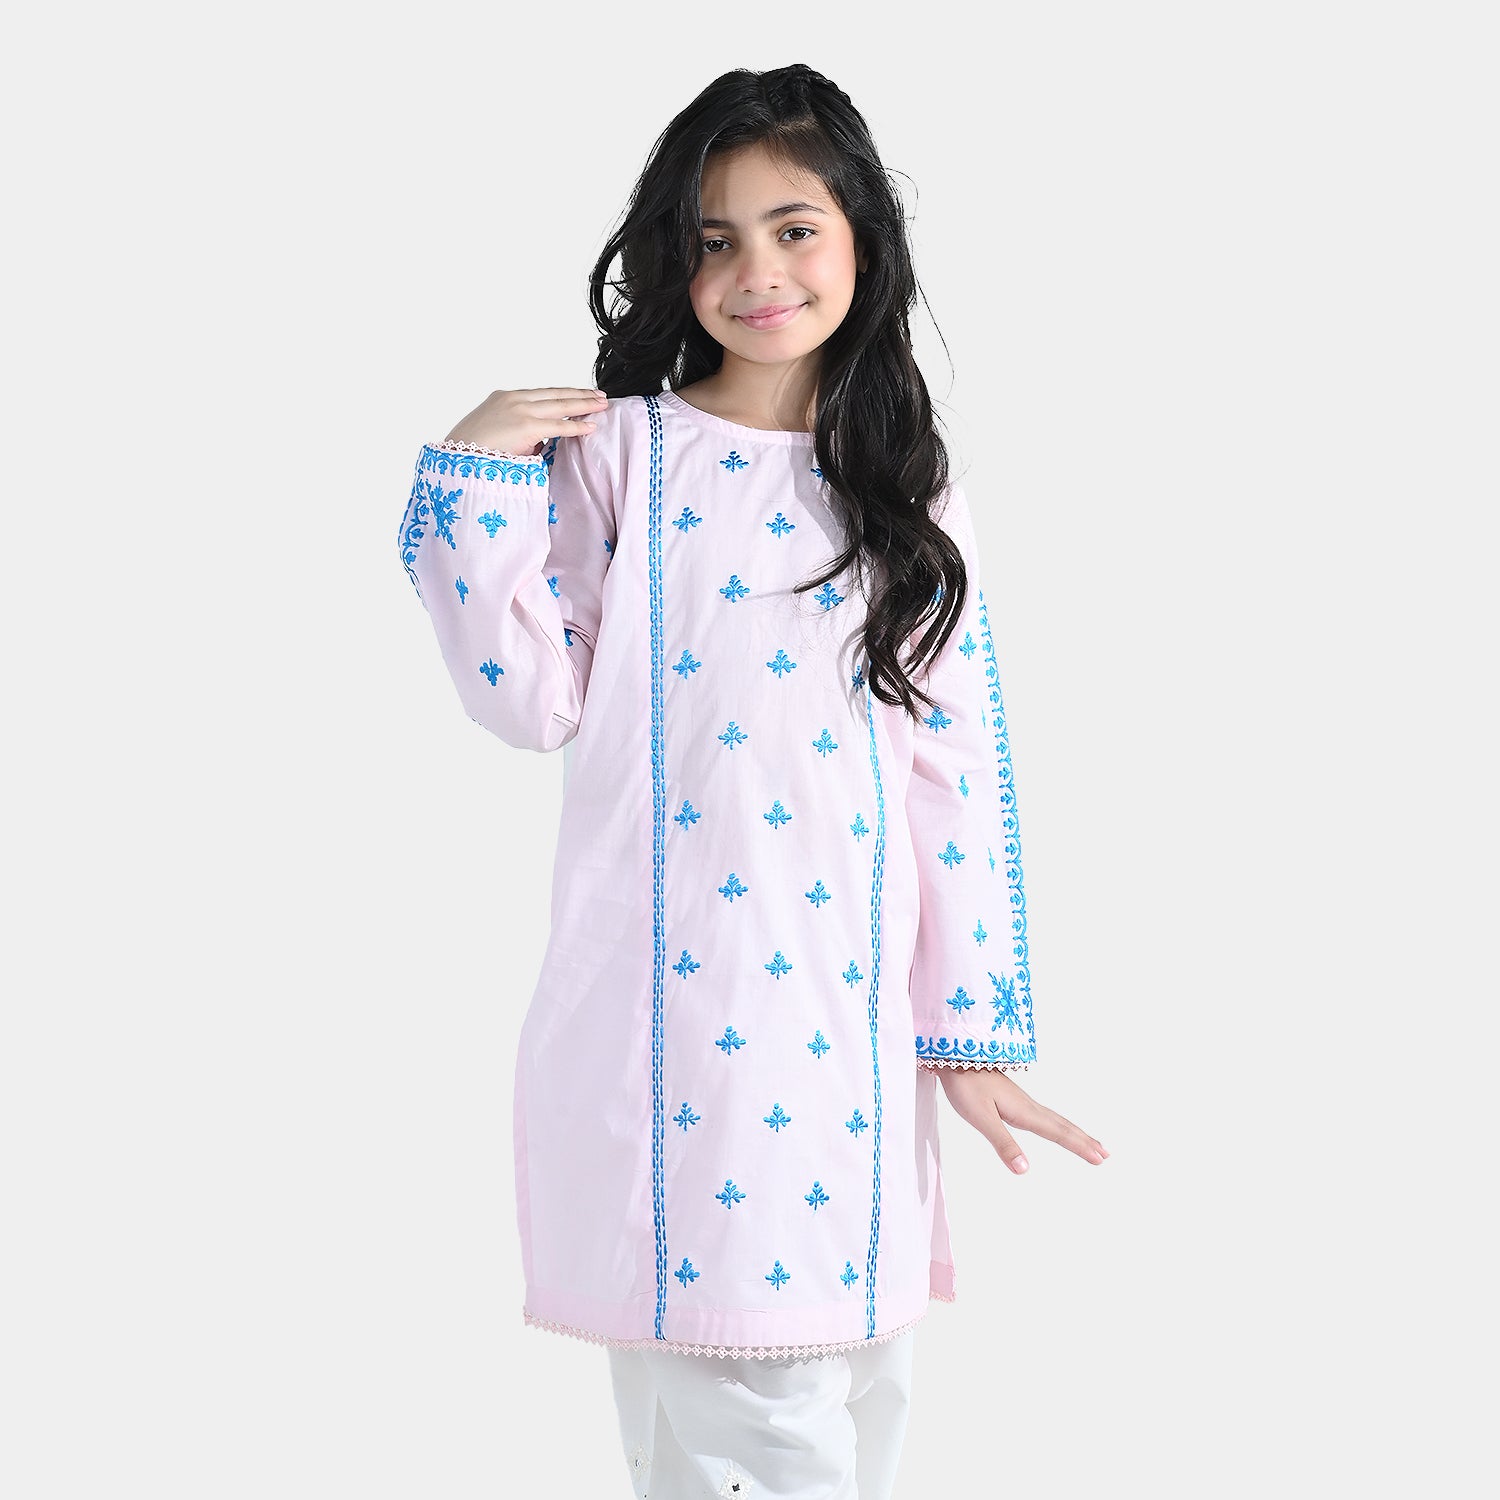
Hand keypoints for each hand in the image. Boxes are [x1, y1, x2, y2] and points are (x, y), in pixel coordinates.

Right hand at [443, 386, 608, 457]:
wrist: (454, 457)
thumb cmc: (472, 451)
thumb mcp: (497, 432)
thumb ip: (520, 432)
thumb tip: (541, 443)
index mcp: (505, 397)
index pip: (542, 393)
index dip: (564, 393)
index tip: (580, 393)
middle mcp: (514, 399)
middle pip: (556, 394)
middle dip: (580, 394)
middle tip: (599, 395)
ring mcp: (520, 410)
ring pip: (560, 405)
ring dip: (584, 405)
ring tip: (602, 405)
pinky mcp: (526, 427)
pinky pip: (558, 426)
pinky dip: (576, 426)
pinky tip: (591, 425)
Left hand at [933, 1066, 1107, 1173]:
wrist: (954, 1055)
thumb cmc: (965, 1085)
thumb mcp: (981, 1118)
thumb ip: (1003, 1143)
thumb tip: (1024, 1170)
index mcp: (1024, 1112)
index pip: (1058, 1133)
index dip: (1079, 1147)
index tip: (1100, 1159)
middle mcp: (1027, 1106)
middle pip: (1062, 1125)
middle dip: (1084, 1140)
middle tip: (1105, 1154)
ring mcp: (1021, 1101)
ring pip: (1055, 1119)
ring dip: (1074, 1132)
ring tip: (1089, 1142)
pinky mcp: (1012, 1099)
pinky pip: (1044, 1116)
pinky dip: (1057, 1125)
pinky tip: (1052, 1126)